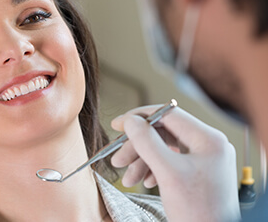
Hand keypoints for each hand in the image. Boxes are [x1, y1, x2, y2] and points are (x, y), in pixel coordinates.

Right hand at [111, 104, 239, 221]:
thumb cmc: (199, 213)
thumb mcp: (167, 173)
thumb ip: (147, 142)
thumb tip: (131, 121)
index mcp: (208, 139)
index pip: (168, 114)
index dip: (140, 117)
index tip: (119, 124)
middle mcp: (208, 145)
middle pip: (163, 133)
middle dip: (138, 147)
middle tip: (119, 159)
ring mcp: (203, 158)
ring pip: (164, 148)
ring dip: (142, 161)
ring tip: (128, 178)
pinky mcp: (198, 171)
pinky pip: (170, 161)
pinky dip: (153, 169)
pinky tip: (145, 181)